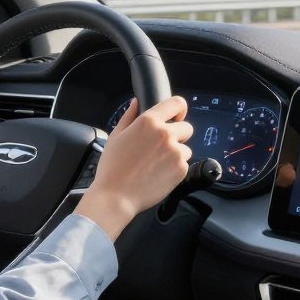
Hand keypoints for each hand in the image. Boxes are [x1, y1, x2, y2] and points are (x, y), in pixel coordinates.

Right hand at [75, 96, 192, 240]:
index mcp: (148, 122)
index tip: (176, 116)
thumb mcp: (115, 136)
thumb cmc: (112, 167)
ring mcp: (175, 152)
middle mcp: (165, 134)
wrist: (116, 196)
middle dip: (177, 135)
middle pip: (186, 127)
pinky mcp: (181, 169)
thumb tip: (136, 103)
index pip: (176, 103)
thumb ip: (129, 116)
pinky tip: (157, 173)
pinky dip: (174, 168)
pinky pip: (184, 164)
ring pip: (185, 148)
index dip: (178, 109)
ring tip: (155, 164)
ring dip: (175, 153)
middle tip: (160, 147)